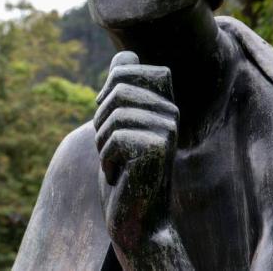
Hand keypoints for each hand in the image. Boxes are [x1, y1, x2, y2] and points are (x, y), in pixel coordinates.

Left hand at [95, 51, 177, 252]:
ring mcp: (168, 129)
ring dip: (102, 142)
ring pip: (114, 115)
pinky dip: (107, 160)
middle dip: (101, 118)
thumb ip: (121, 92)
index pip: (127, 67)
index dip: (107, 88)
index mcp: (161, 102)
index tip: (107, 113)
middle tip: (109, 146)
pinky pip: (115, 138)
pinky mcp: (160, 148)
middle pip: (117, 88)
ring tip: (114, 162)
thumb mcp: (118, 127)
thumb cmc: (124, 170)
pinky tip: (120, 175)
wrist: (135, 217)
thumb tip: (125, 55)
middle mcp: (171, 112)